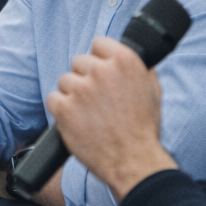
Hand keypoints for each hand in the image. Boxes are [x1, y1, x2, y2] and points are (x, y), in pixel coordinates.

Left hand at [46, 37, 175, 200]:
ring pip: (66, 81)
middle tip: (97, 100)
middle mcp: (101, 71)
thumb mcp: (152, 90)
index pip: (99, 44)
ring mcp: (80, 89)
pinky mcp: (64, 107)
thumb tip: (129, 55)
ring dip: (73, 95)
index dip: (100, 60)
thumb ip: (138, 68)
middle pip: (80, 62)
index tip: (103, 73)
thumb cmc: (143, 129)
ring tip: (89, 114)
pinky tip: (77, 121)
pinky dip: (61, 110)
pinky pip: (53, 99)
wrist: (133, 161)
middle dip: (86, 79)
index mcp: (125, 61)